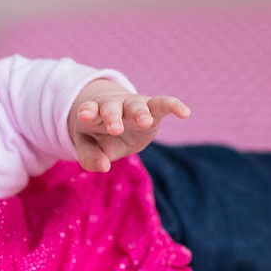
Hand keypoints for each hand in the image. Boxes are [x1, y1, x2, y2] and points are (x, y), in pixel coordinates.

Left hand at [70, 79, 190, 172]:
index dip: (87, 112)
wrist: (115, 120)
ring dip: (140, 112)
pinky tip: (185, 113)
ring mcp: (133, 107)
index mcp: (94, 114)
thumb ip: (90, 157)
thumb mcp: (90, 147)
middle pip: (112, 107)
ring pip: (136, 105)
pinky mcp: (152, 110)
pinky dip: (173, 105)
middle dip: (113, 117)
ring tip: (145, 122)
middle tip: (115, 129)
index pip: (89, 110)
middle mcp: (113, 106)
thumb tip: (104, 167)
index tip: (85, 116)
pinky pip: (163, 104)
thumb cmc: (99, 136)